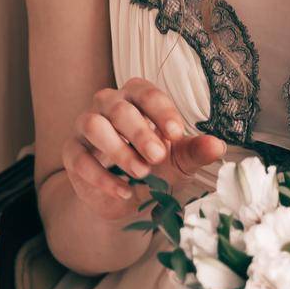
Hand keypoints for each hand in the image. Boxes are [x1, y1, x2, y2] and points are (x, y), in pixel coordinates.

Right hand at [59, 77, 224, 223]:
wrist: (127, 196)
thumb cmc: (155, 166)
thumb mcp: (179, 160)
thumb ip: (195, 151)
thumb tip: (217, 146)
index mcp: (136, 98)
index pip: (145, 92)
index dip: (161, 110)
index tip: (177, 133)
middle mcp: (107, 105)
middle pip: (118, 107)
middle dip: (140, 132)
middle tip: (158, 156)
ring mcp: (85, 127)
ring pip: (93, 125)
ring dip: (119, 150)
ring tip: (142, 173)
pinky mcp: (72, 152)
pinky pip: (79, 158)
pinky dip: (102, 177)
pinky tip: (124, 191)